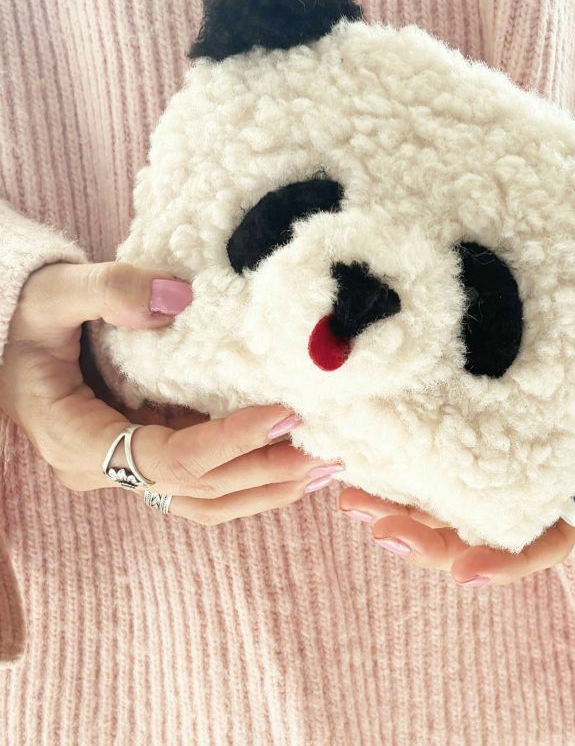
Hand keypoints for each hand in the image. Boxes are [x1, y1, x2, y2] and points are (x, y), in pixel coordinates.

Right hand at [0, 261, 342, 523]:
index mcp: (78, 440)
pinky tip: (296, 460)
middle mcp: (105, 468)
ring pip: (205, 499)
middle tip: (330, 451)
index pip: (168, 459)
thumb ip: (111, 290)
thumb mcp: (57, 293)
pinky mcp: (149, 454)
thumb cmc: (28, 314)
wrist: (12, 336)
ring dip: (267, 487)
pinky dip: (252, 475)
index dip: (230, 442)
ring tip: (327, 465)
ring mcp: (128, 468)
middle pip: (197, 491)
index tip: (286, 413)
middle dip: (265, 474)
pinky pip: (205, 480)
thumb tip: (180, 298)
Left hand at [336, 287, 574, 584]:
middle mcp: (542, 465)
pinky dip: (398, 457)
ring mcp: (508, 442)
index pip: (553, 533)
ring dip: (399, 503)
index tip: (463, 572)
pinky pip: (436, 448)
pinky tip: (357, 445)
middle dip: (428, 536)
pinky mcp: (479, 411)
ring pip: (449, 493)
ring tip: (348, 494)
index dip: (510, 559)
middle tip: (373, 522)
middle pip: (482, 524)